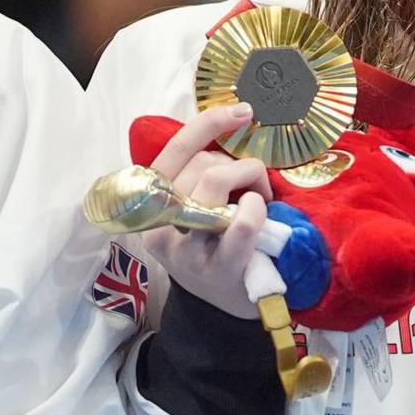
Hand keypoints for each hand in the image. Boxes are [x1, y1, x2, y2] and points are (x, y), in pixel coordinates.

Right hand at [139, 104, 274, 318]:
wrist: (231, 303)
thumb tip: (233, 128)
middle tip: (255, 185)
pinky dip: (257, 209)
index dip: (208, 123)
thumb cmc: (219, 246)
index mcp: (153, 203)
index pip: (175, 151)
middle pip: (202, 164)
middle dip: (239, 163)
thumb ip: (202, 176)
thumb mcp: (198, 208)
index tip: (242, 111)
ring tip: (261, 200)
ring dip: (251, 179)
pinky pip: (239, 224)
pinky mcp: (215, 271)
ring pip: (214, 182)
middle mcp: (160, 225)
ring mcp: (185, 250)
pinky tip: (261, 213)